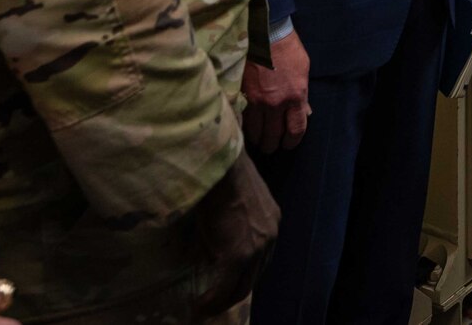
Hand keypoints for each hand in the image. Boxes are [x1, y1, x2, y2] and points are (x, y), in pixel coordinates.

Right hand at [189, 150, 280, 316]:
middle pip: (254, 276)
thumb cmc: (220, 175)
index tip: (225, 283)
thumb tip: (212, 249)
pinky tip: (200, 305)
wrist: (219, 163)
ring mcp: (257, 247)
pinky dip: (213, 300)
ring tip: (204, 307)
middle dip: (233, 292)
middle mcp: (270, 236)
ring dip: (222, 300)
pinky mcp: (239, 254)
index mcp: (271, 221)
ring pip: (241, 286)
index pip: (260, 258)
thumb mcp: (232, 203)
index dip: (243, 274)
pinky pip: (226, 286)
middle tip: (214, 302)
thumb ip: (230, 227)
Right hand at [243, 31, 309, 153]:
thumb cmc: (288, 48)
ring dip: (257, 139)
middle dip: (273, 144)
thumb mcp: (304, 70)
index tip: (289, 144)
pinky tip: (244, 128)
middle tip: (271, 146)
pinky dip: (244, 126)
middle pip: (273, 136)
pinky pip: (242, 119)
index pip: (296, 129)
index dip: (292, 141)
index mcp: (295, 97)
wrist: (265, 32)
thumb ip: (302, 94)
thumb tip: (304, 111)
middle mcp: (275, 104)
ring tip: (257, 141)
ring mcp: (256, 101)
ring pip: (255, 132)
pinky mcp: (241, 95)